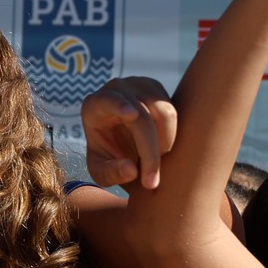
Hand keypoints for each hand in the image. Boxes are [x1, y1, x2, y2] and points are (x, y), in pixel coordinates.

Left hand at [81, 76, 176, 190]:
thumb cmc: (107, 158)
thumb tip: (131, 170)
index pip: (108, 101)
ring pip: (164, 112)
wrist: (121, 146)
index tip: (132, 115)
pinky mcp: (157, 90)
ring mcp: (138, 85)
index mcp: (94, 105)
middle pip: (142, 117)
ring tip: (155, 161)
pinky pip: (173, 110)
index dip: (120, 106)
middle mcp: (116, 88)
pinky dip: (171, 134)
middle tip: (151, 182)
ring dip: (165, 142)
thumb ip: (111, 172)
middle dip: (150, 152)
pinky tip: (161, 147)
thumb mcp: (101, 172)